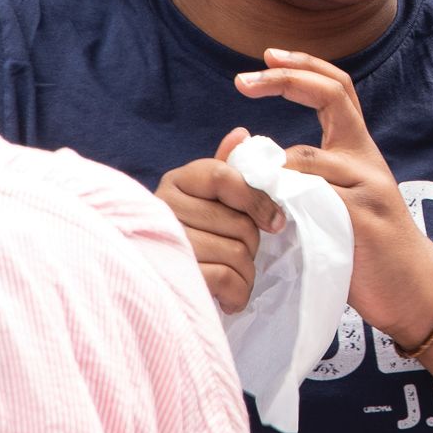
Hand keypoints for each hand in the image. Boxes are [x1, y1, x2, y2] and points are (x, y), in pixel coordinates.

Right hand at [154, 128, 285, 314]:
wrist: (155, 287)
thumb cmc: (194, 237)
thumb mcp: (208, 200)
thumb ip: (226, 169)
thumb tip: (242, 134)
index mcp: (178, 181)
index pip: (226, 177)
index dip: (258, 200)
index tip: (277, 222)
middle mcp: (165, 206)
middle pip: (239, 223)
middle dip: (252, 246)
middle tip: (243, 256)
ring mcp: (167, 242)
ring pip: (236, 252)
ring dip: (246, 274)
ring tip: (236, 279)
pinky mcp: (173, 274)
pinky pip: (225, 278)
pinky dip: (238, 293)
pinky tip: (231, 298)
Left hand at [234, 48, 432, 350]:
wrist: (414, 288)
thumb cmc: (366, 248)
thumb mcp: (338, 201)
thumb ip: (305, 176)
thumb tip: (255, 157)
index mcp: (359, 150)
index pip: (336, 88)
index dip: (302, 66)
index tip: (266, 56)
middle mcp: (366, 158)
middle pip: (332, 95)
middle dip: (284, 79)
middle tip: (242, 81)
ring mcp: (367, 186)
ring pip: (307, 157)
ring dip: (268, 167)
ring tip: (245, 185)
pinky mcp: (361, 219)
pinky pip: (313, 200)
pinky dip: (283, 203)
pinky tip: (267, 216)